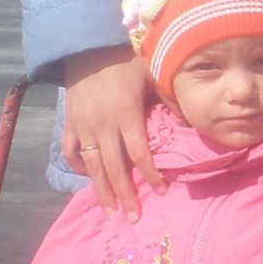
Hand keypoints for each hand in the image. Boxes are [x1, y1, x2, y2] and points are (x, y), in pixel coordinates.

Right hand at [62, 45, 164, 221]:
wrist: (88, 45)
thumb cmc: (125, 60)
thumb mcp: (152, 74)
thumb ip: (169, 100)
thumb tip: (192, 121)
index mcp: (126, 113)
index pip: (139, 153)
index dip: (151, 174)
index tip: (160, 191)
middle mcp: (103, 124)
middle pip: (114, 168)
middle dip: (125, 195)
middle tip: (134, 218)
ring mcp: (83, 125)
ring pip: (92, 166)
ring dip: (101, 191)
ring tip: (110, 212)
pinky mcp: (70, 122)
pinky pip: (72, 151)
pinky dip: (79, 166)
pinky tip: (89, 179)